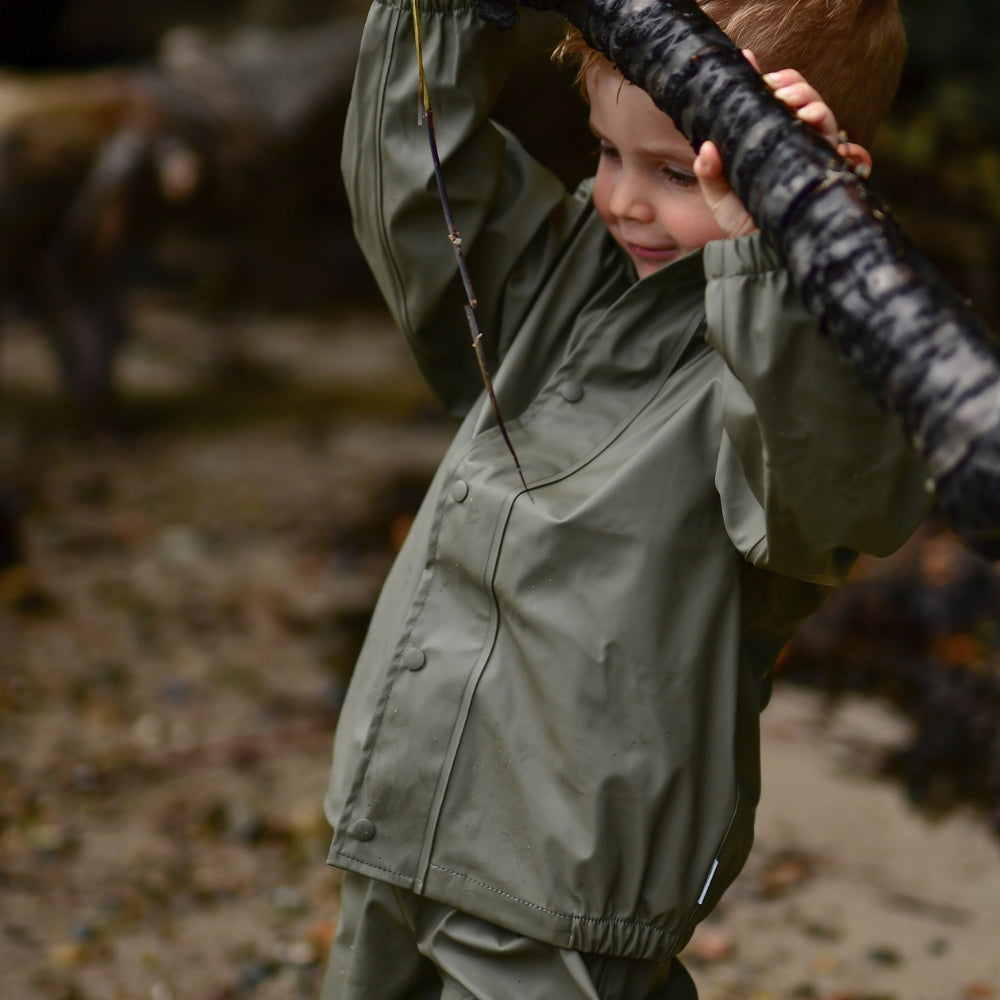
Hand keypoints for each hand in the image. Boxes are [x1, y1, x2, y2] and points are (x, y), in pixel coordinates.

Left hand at [693, 54, 872, 238]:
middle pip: (803, 99)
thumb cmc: (745, 222)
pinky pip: (847, 151)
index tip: (755, 68)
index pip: (772, 99)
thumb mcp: (721, 198)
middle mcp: (795, 141)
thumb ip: (710, 173)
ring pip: (824, 117)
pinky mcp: (829, 173)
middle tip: (777, 89)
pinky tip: (824, 132)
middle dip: (794, 86)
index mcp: (770, 138)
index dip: (769, 79)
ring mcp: (814, 155)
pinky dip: (840, 137)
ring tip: (797, 107)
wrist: (764, 253)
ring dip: (814, 103)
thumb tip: (706, 148)